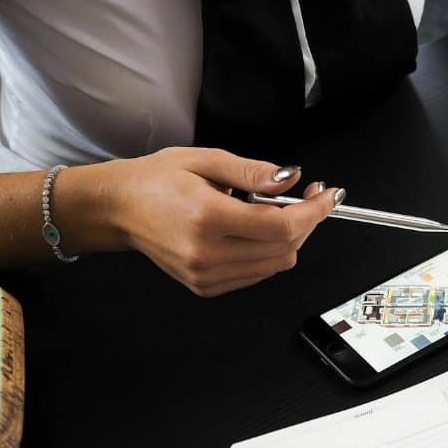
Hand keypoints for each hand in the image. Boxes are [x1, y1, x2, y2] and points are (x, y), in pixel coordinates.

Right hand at [98, 147, 341, 296]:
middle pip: (285, 248)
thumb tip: (292, 179)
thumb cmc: (157, 180)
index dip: (313, 212)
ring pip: (276, 264)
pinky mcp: (205, 287)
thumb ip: (253, 172)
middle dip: (306, 221)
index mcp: (207, 217)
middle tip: (308, 195)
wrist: (118, 210)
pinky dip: (268, 253)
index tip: (328, 195)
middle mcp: (207, 253)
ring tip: (275, 210)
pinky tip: (254, 230)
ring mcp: (206, 276)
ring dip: (289, 238)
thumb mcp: (206, 160)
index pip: (281, 227)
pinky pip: (257, 274)